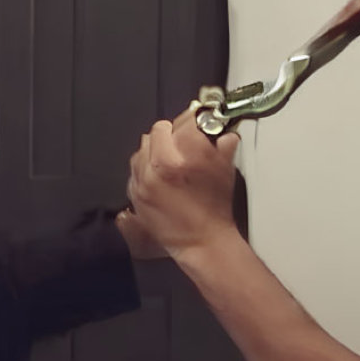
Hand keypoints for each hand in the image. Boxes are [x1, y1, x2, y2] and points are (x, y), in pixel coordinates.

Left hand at [117, 108, 239, 259]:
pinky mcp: (135, 193)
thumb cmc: (215, 208)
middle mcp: (159, 166)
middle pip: (159, 130)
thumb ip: (222, 146)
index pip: (184, 122)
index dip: (194, 118)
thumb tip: (222, 131)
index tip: (197, 120)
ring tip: (168, 155)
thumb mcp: (225, 172)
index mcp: (183, 158)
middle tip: (182, 138)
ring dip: (155, 147)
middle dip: (172, 132)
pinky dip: (145, 165)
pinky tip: (157, 171)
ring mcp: (144, 180)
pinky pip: (134, 167)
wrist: (201, 242)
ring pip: (143, 147)